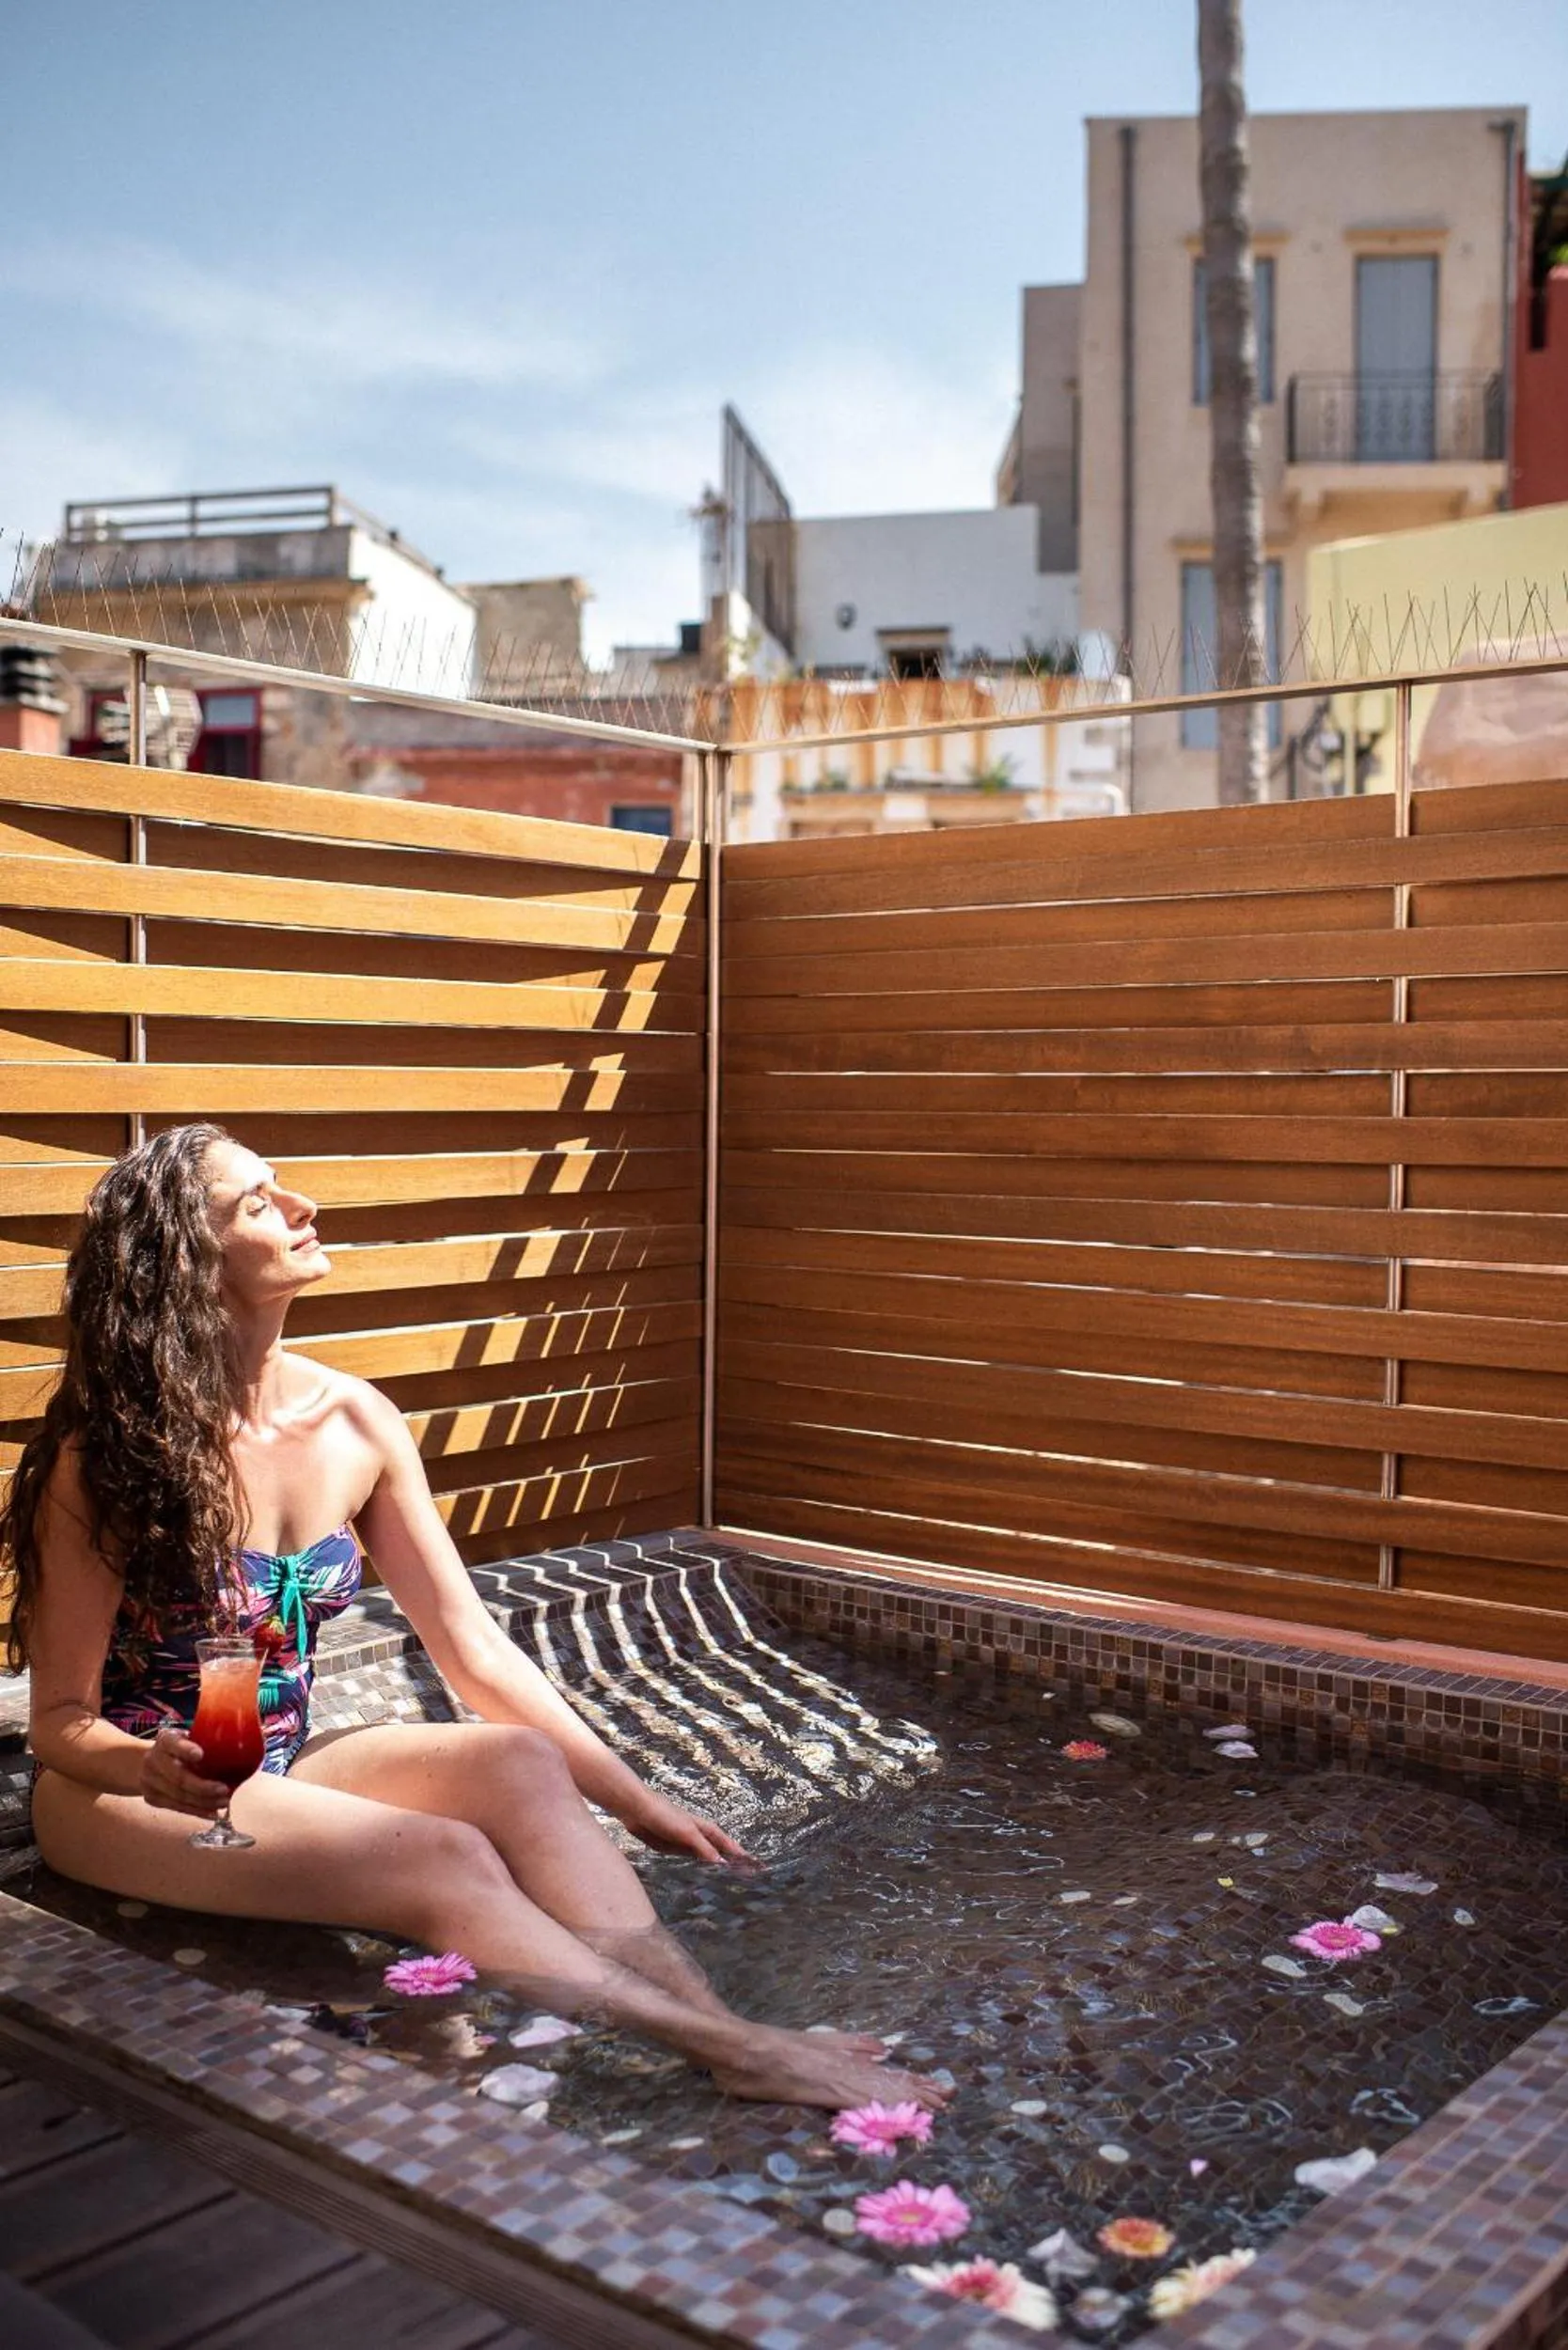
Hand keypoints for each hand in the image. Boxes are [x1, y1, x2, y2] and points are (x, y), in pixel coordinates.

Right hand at [139, 1723, 228, 1817]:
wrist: (143, 1763)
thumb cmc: (178, 1748)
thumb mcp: (186, 1737)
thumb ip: (205, 1739)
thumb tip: (246, 1743)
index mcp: (164, 1740)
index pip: (172, 1743)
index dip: (185, 1749)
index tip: (201, 1755)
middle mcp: (153, 1760)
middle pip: (178, 1776)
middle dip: (202, 1786)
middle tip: (224, 1789)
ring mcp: (149, 1781)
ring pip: (178, 1796)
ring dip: (204, 1802)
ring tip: (224, 1802)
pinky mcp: (152, 1798)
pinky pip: (177, 1807)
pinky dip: (197, 1811)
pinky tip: (213, 1813)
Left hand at [623, 1789, 756, 1868]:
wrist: (638, 1810)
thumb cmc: (665, 1815)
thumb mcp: (688, 1833)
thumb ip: (704, 1849)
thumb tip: (724, 1865)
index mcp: (708, 1830)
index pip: (731, 1847)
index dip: (745, 1858)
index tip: (760, 1868)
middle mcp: (701, 1838)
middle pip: (722, 1854)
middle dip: (735, 1866)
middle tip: (750, 1881)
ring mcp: (688, 1845)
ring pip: (708, 1861)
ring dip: (718, 1871)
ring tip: (731, 1885)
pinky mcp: (675, 1850)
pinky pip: (692, 1864)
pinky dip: (700, 1872)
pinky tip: (703, 1881)